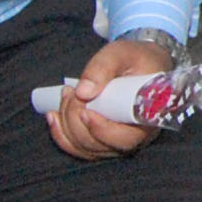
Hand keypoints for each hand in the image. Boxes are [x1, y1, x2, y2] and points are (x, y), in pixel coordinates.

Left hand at [47, 35, 172, 160]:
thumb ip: (103, 67)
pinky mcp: (102, 141)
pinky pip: (79, 148)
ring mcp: (117, 141)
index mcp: (148, 117)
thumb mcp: (121, 53)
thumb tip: (83, 91)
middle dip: (76, 120)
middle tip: (72, 92)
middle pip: (100, 144)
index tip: (85, 111)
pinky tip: (54, 116)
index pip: (125, 138)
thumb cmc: (136, 58)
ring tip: (66, 95)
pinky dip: (61, 134)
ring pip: (85, 148)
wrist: (141, 64)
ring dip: (67, 124)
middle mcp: (135, 136)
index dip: (101, 129)